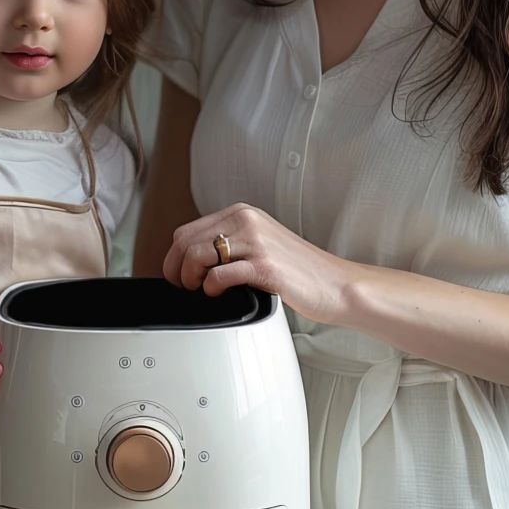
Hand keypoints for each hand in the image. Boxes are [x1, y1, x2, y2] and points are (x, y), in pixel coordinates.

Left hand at [162, 203, 353, 325]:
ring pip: (196, 256)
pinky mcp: (264, 266)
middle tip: (187, 289)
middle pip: (185, 243)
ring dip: (191, 280)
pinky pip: (219, 276)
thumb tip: (191, 260)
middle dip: (177, 271)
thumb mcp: (260, 242)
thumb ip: (230, 242)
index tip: (177, 277)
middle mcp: (246, 221)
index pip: (186, 231)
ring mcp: (255, 242)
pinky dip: (211, 289)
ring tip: (203, 291)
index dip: (173, 258)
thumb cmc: (299, 270)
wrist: (335, 284)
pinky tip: (222, 295)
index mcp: (242, 213)